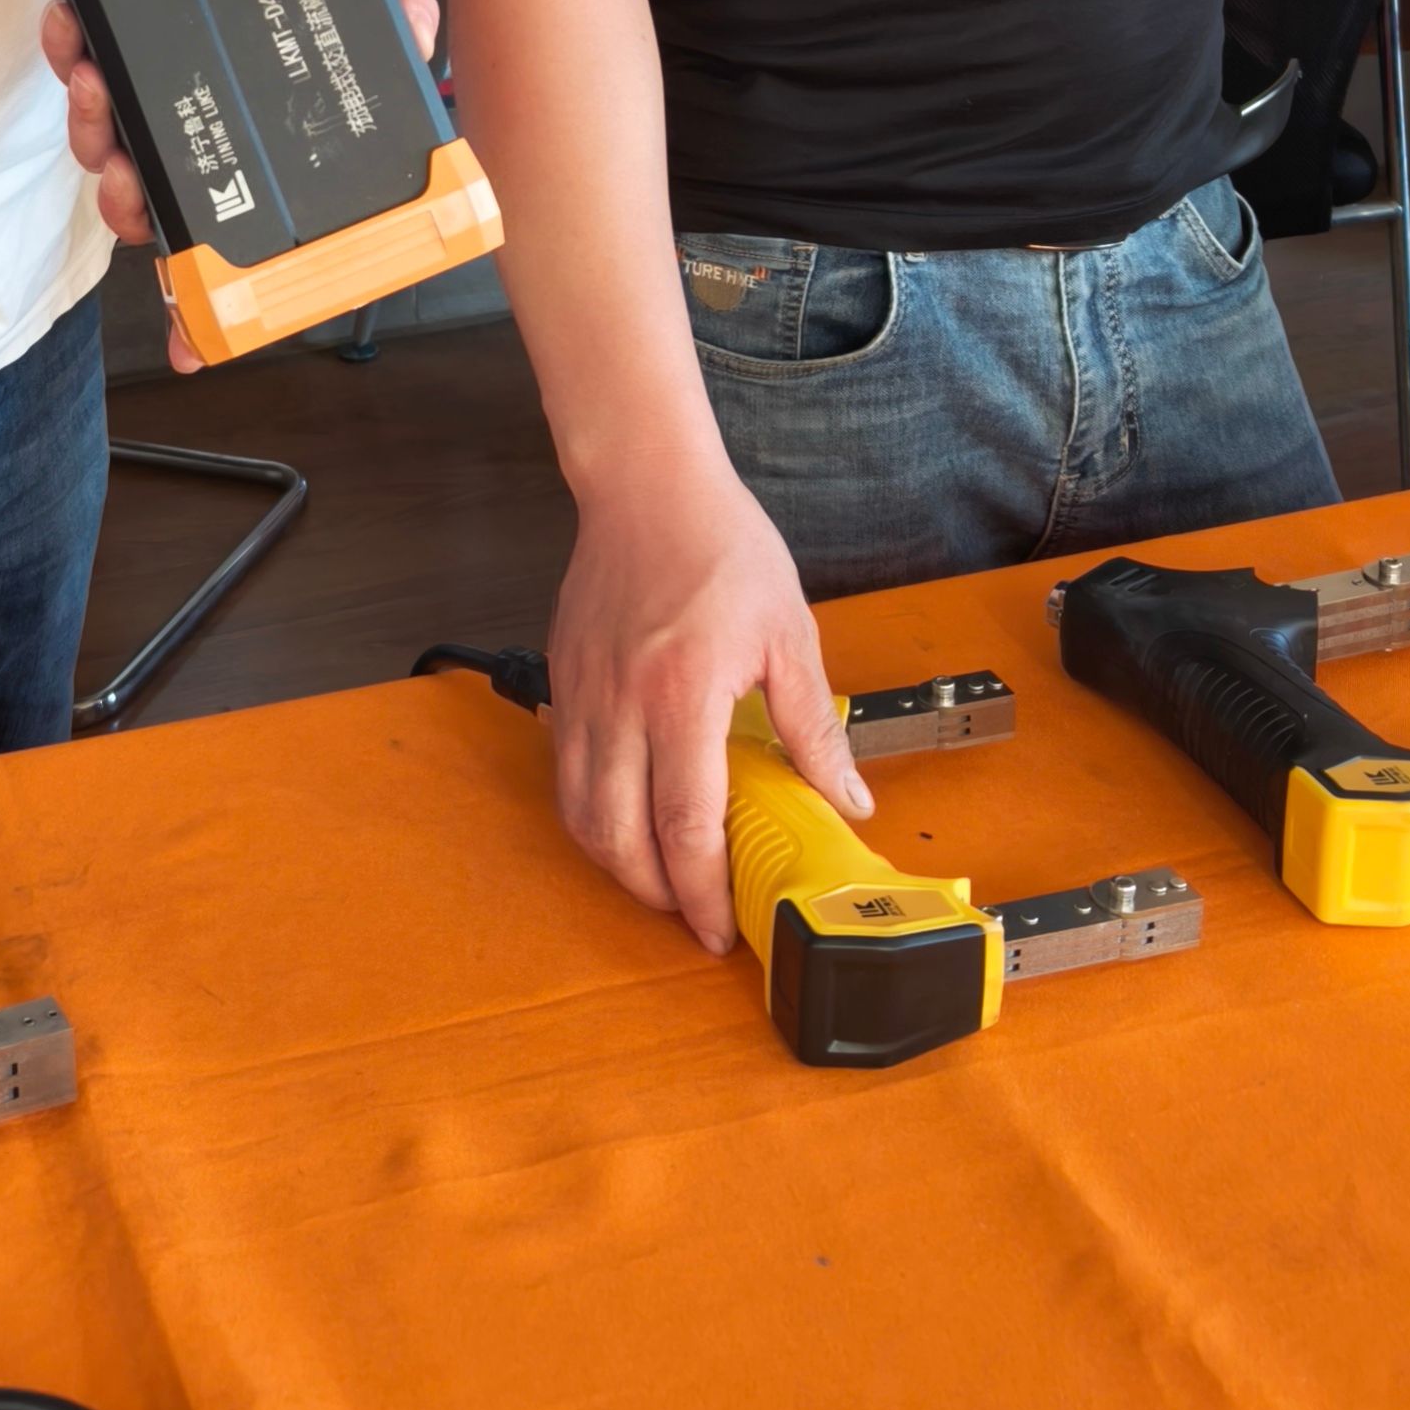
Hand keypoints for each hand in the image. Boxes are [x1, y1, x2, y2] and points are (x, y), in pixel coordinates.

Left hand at [42, 0, 440, 372]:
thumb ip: (398, 22)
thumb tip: (415, 37)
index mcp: (250, 156)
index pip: (226, 244)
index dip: (202, 309)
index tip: (188, 347)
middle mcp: (196, 140)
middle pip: (146, 206)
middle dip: (126, 201)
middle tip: (126, 170)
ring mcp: (146, 100)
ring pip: (103, 145)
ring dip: (91, 128)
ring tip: (96, 83)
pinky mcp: (109, 42)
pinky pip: (77, 64)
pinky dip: (67, 52)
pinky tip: (73, 26)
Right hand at [545, 464, 866, 950]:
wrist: (646, 483)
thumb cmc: (718, 544)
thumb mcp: (788, 633)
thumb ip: (815, 725)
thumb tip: (846, 795)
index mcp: (684, 695)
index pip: (685, 826)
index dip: (702, 892)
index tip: (720, 926)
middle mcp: (623, 704)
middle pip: (619, 838)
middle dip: (653, 894)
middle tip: (690, 913)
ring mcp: (584, 695)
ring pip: (579, 812)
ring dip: (615, 861)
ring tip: (656, 877)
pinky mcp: (564, 681)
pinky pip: (563, 770)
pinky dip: (589, 812)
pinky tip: (622, 815)